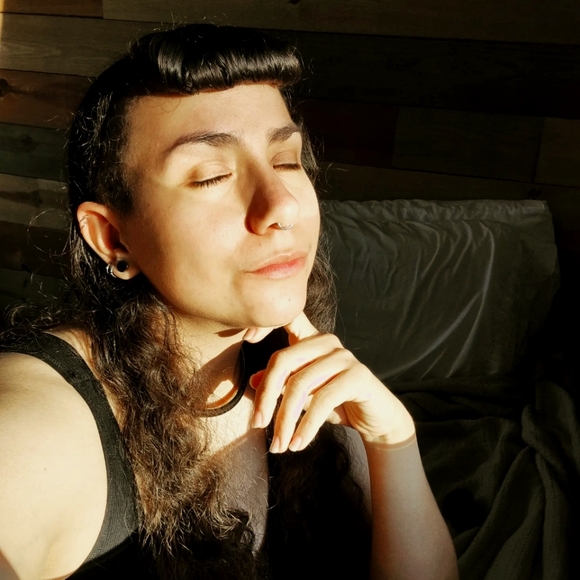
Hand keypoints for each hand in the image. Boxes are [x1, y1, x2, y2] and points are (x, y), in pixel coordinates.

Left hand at [249, 312, 414, 452]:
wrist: (377, 420)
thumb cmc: (337, 403)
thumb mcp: (304, 394)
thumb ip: (282, 384)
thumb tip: (254, 381)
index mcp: (311, 339)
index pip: (288, 317)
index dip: (265, 322)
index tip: (247, 338)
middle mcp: (326, 342)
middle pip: (283, 360)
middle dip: (266, 397)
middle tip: (257, 425)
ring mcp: (343, 356)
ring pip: (300, 384)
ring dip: (285, 420)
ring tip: (279, 445)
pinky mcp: (357, 375)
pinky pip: (323, 400)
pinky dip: (306, 426)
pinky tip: (298, 444)